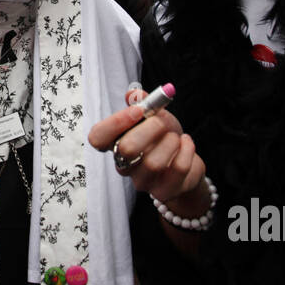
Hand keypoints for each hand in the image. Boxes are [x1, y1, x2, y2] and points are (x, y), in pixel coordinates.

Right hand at [88, 87, 209, 214]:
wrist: (186, 162)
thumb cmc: (164, 137)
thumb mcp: (155, 115)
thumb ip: (144, 102)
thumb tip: (133, 93)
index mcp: (116, 143)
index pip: (97, 138)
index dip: (114, 123)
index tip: (137, 110)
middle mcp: (124, 164)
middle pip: (127, 148)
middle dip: (150, 128)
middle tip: (162, 121)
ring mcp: (142, 181)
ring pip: (153, 162)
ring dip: (171, 141)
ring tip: (176, 137)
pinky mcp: (164, 191)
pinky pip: (177, 169)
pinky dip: (187, 150)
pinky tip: (186, 143)